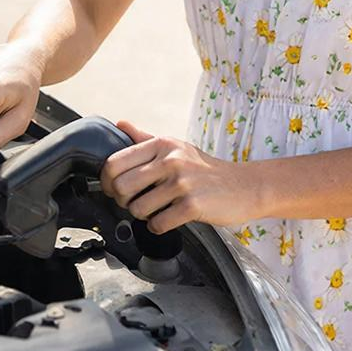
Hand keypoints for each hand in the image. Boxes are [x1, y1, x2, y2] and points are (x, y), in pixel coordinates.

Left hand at [99, 119, 260, 232]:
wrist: (244, 186)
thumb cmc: (205, 169)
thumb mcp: (176, 147)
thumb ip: (145, 138)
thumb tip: (120, 124)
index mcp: (162, 144)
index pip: (115, 162)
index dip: (107, 180)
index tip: (114, 189)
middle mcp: (170, 160)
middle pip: (121, 187)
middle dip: (123, 201)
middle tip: (135, 203)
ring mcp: (182, 183)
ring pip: (137, 209)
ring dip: (143, 216)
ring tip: (156, 210)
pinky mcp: (192, 206)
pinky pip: (157, 224)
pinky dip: (158, 227)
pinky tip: (168, 220)